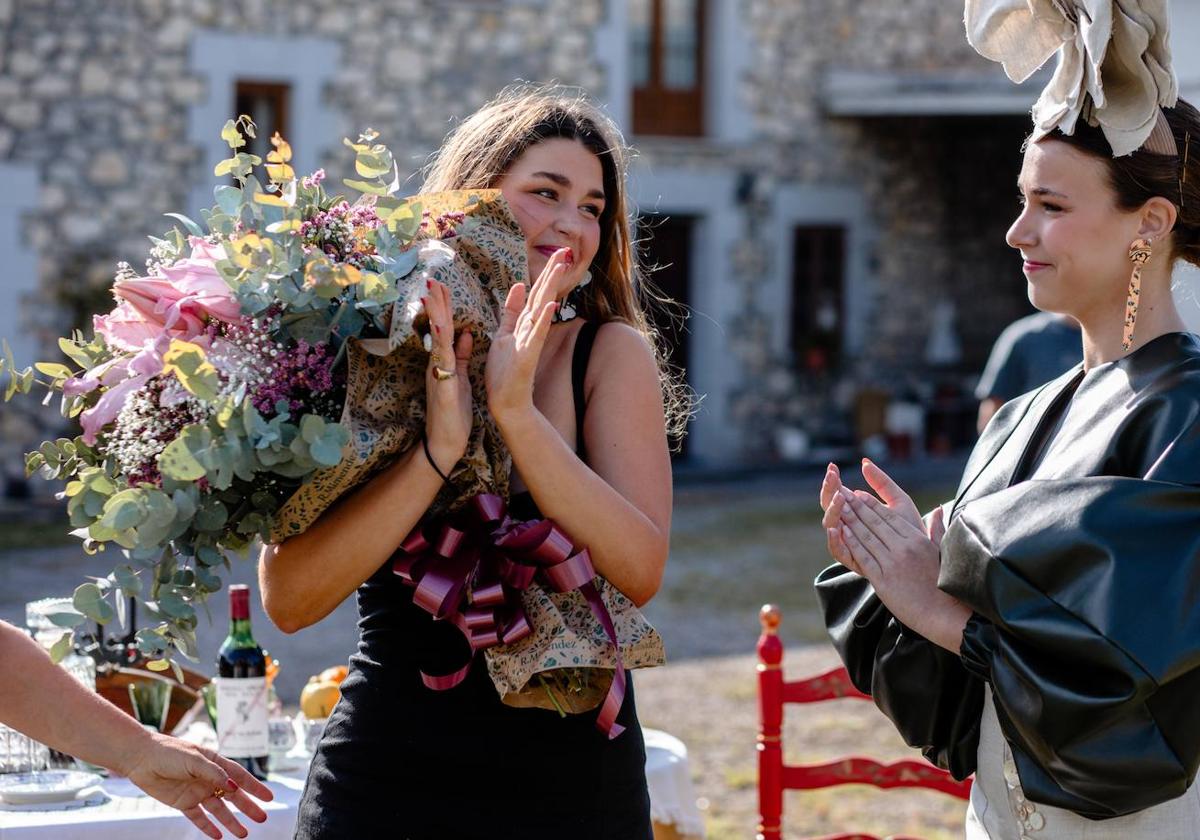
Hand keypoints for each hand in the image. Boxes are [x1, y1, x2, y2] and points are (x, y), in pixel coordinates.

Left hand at [123, 732, 273, 838]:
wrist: (141, 759)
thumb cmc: (169, 752)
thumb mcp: (195, 759)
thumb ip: (215, 773)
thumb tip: (234, 787)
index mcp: (215, 763)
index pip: (239, 776)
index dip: (255, 787)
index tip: (269, 797)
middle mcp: (209, 778)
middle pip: (233, 796)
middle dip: (248, 807)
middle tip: (262, 817)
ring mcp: (197, 791)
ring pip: (219, 810)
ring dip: (231, 821)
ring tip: (243, 833)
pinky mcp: (183, 803)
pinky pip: (199, 817)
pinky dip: (208, 827)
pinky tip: (218, 836)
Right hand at [423, 279, 473, 469]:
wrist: (445, 442)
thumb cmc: (453, 412)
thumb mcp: (460, 378)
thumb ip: (462, 355)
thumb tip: (467, 333)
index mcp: (443, 361)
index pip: (444, 328)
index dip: (443, 307)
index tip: (443, 284)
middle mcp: (437, 363)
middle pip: (436, 327)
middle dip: (436, 303)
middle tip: (434, 278)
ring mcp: (438, 373)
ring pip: (437, 339)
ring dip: (436, 316)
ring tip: (432, 294)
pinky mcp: (443, 385)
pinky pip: (444, 361)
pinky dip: (444, 343)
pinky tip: (444, 328)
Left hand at [485, 247, 568, 423]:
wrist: (508, 402)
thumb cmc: (505, 372)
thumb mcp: (504, 333)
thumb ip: (511, 311)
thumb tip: (517, 285)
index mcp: (524, 323)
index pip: (537, 292)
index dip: (546, 272)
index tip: (557, 252)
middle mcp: (530, 329)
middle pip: (542, 295)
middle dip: (552, 273)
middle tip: (565, 251)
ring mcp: (530, 342)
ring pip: (541, 310)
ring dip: (550, 288)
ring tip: (560, 267)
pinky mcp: (527, 356)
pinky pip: (535, 335)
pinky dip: (542, 320)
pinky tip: (550, 306)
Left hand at [827, 461, 968, 650]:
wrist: (942, 613)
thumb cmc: (943, 583)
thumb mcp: (941, 552)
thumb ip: (936, 529)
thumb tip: (937, 510)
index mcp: (918, 540)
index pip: (890, 517)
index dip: (872, 504)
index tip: (859, 494)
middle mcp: (904, 549)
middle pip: (875, 523)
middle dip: (856, 507)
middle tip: (843, 494)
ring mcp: (893, 564)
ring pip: (866, 537)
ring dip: (850, 521)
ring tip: (838, 509)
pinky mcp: (883, 580)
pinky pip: (863, 557)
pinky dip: (851, 543)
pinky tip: (842, 532)